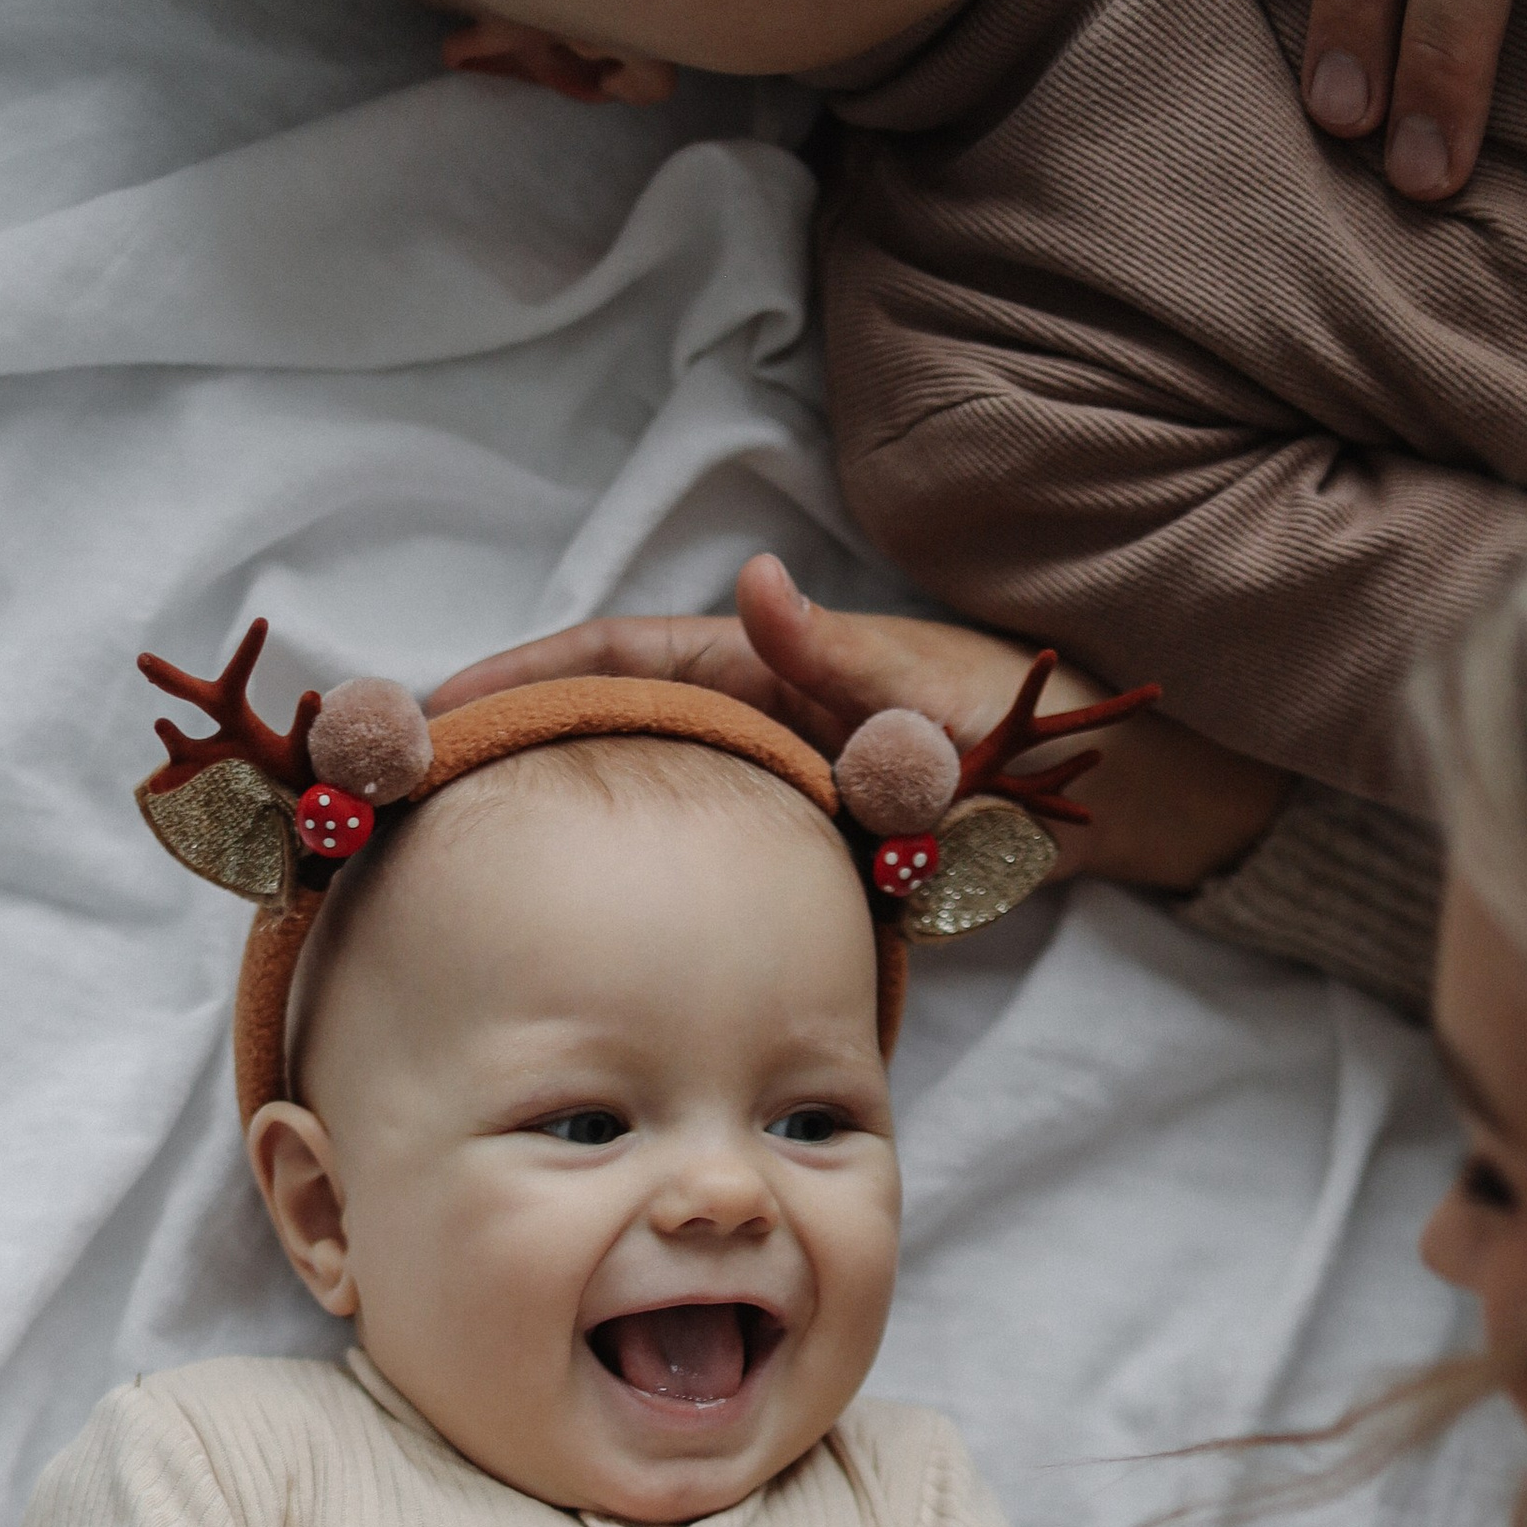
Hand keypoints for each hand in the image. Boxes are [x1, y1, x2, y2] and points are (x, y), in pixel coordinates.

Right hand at [431, 554, 1286, 896]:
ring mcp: (763, 776)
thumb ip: (842, 656)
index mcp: (763, 655)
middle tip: (403, 819)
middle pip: (593, 730)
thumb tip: (748, 587)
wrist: (1124, 794)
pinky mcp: (791, 841)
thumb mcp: (930, 687)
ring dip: (545, 826)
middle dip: (498, 760)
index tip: (428, 723)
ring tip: (451, 882)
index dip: (512, 685)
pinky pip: (680, 857)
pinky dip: (615, 885)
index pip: (605, 660)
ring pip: (626, 796)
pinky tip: (563, 939)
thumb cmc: (1031, 725)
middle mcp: (749, 707)